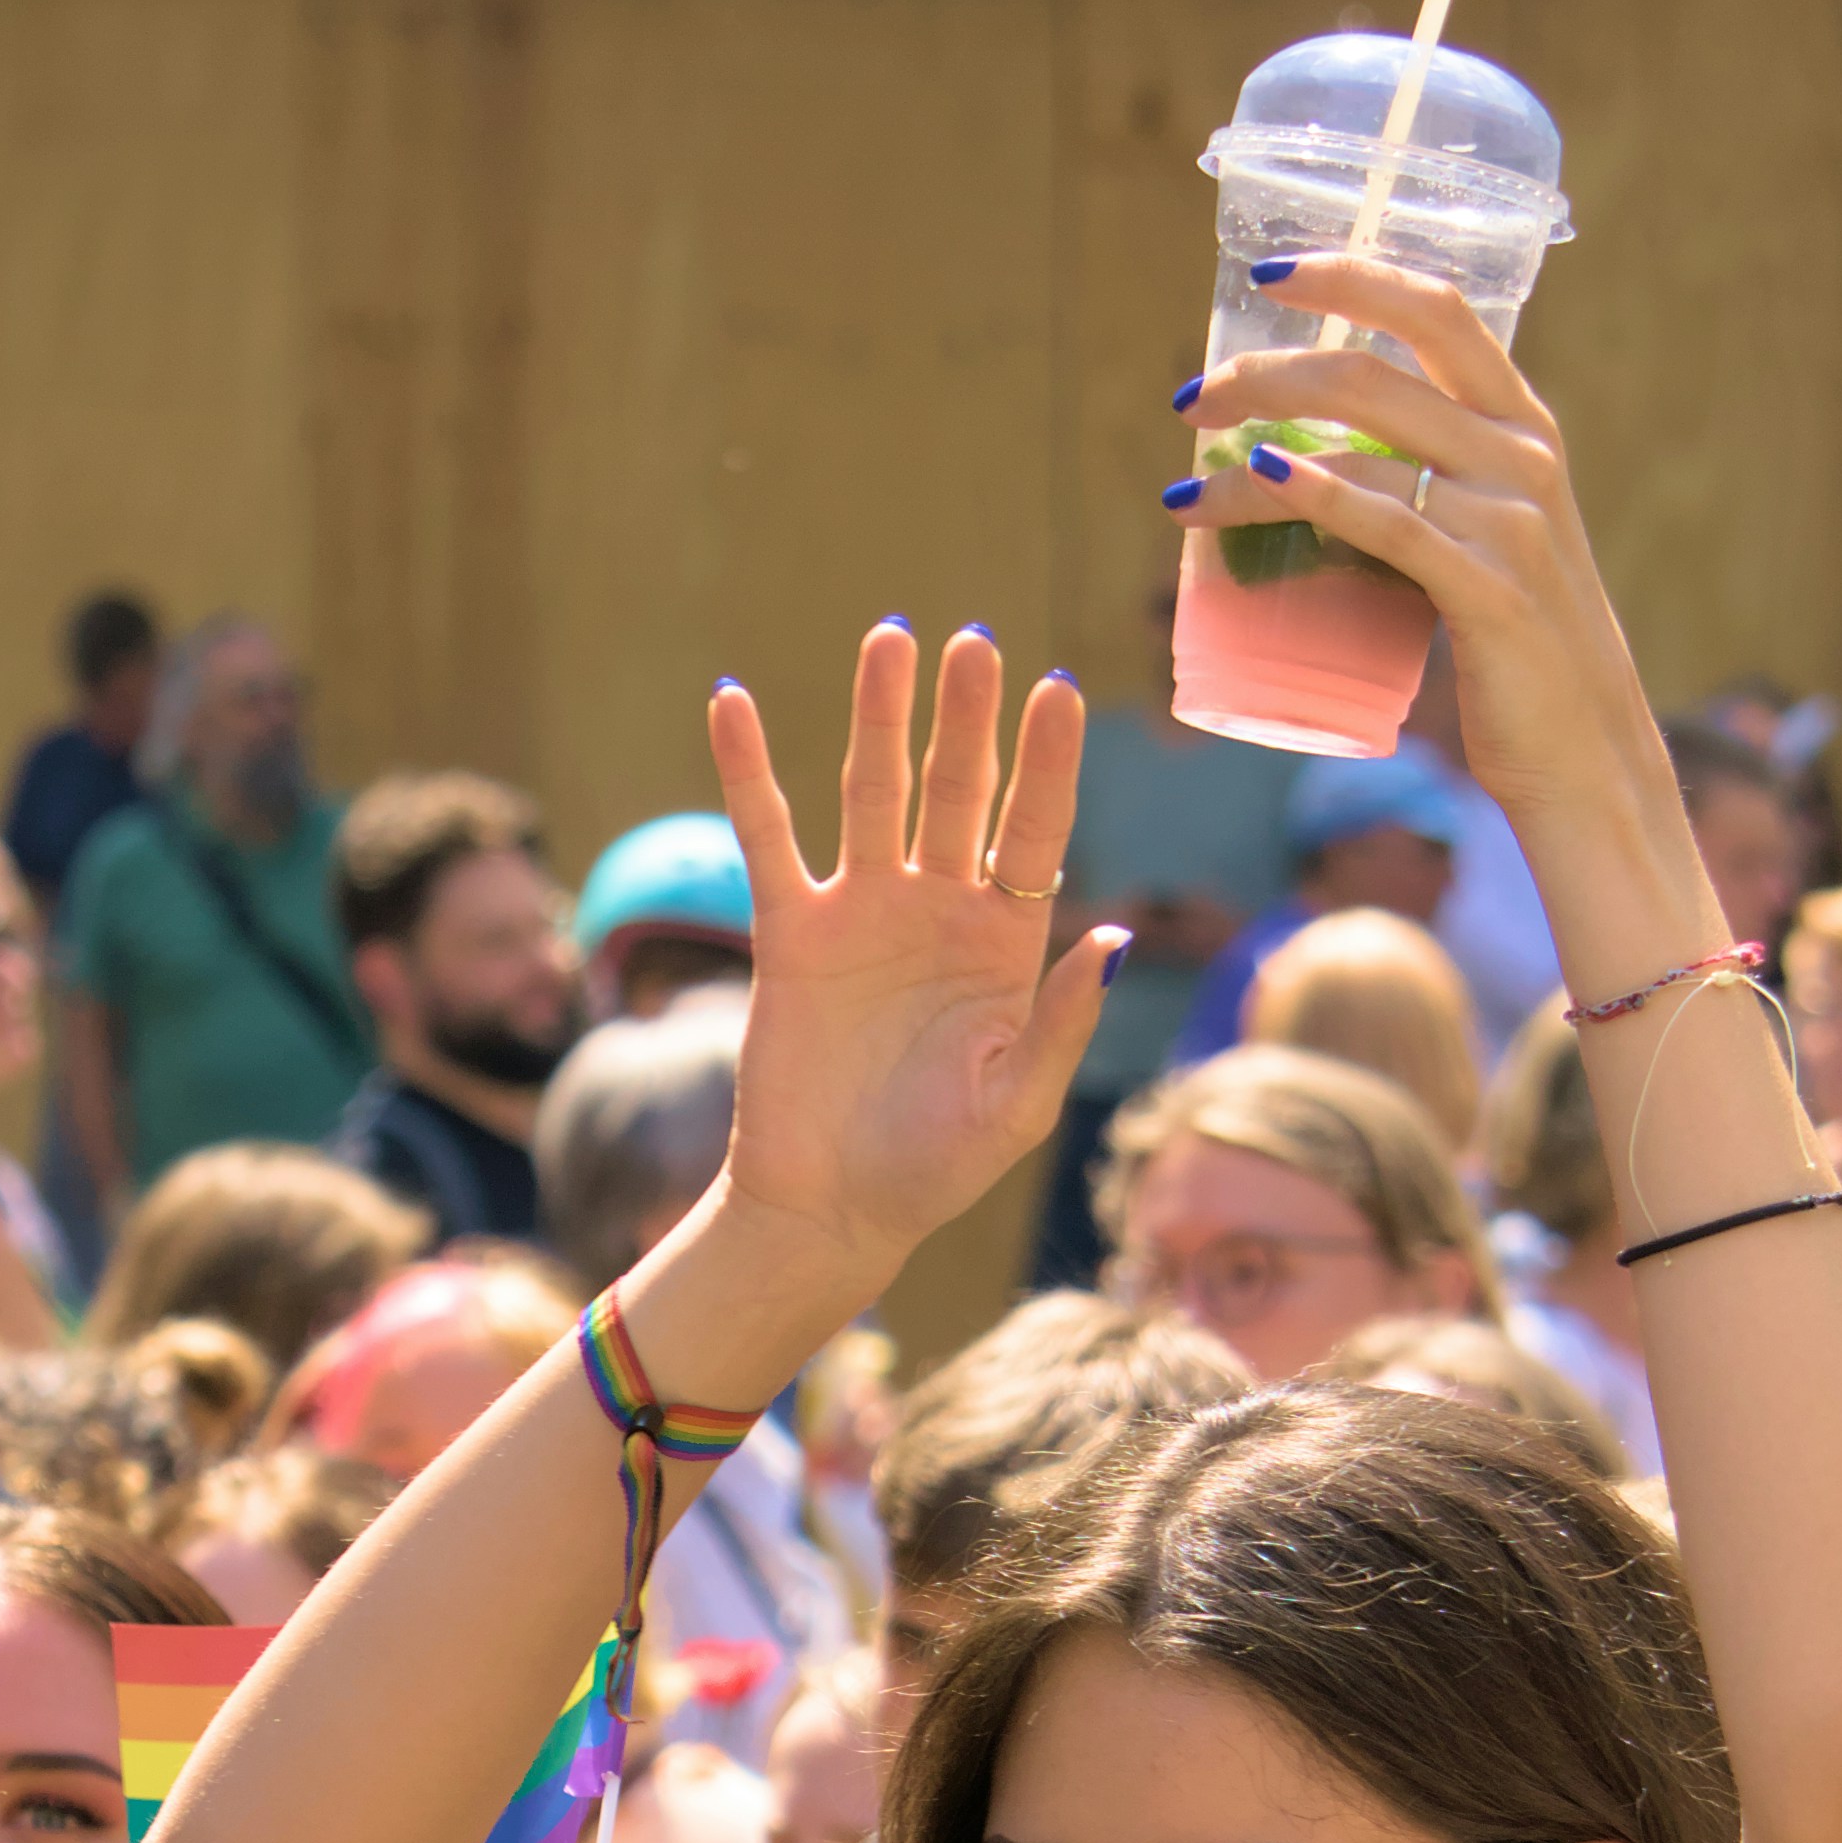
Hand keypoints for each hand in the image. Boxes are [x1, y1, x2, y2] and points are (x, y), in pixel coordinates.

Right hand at [708, 627, 1124, 1266]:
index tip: (1060, 690)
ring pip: (874, 792)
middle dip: (967, 718)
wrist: (834, 1207)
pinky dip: (748, 771)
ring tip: (891, 635)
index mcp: (1006, 944)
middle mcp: (939, 910)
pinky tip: (732, 701)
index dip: (1048, 764)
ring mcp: (864, 912)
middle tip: (977, 642)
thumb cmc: (936, 1167)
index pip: (1035, 833)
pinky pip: (768, 837)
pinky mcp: (792, 931)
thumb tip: (1108, 940)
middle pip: (958, 791)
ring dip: (880, 716)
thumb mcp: (1016, 1107)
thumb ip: (1060, 1024)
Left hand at [1182, 257, 1669, 878]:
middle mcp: (1523, 455)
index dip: (1351, 275)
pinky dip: (1314, 495)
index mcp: (1523, 426)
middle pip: (1376, 372)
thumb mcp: (1485, 541)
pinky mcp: (1490, 592)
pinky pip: (1388, 525)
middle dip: (1268, 371)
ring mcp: (1511, 522)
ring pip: (1363, 448)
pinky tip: (1258, 483)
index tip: (1268, 274)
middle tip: (1192, 398)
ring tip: (1186, 484)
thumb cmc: (1517, 651)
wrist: (1586, 756)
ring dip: (1255, 453)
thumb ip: (1426, 489)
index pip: (1437, 311)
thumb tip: (1305, 464)